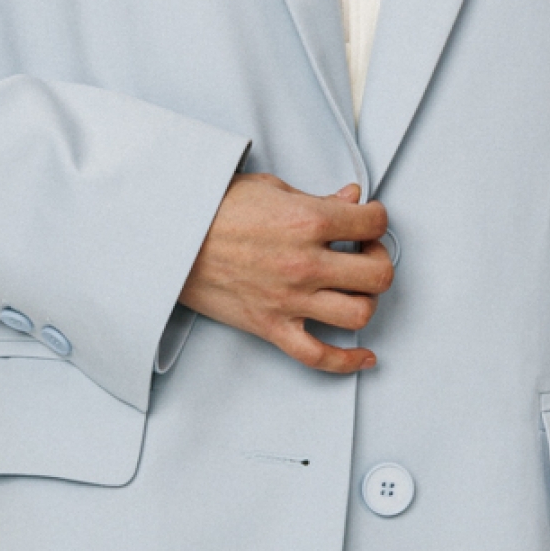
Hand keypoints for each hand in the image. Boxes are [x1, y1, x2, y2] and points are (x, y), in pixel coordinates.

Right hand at [179, 176, 393, 373]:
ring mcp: (289, 299)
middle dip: (379, 261)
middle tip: (365, 254)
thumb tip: (350, 198)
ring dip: (366, 302)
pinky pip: (318, 356)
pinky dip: (347, 361)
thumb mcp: (271, 189)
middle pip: (377, 274)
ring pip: (358, 314)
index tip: (368, 221)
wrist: (170, 238)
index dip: (377, 219)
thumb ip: (317, 198)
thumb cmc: (213, 210)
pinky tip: (364, 355)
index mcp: (308, 221)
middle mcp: (305, 263)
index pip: (373, 223)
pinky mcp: (271, 326)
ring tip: (355, 291)